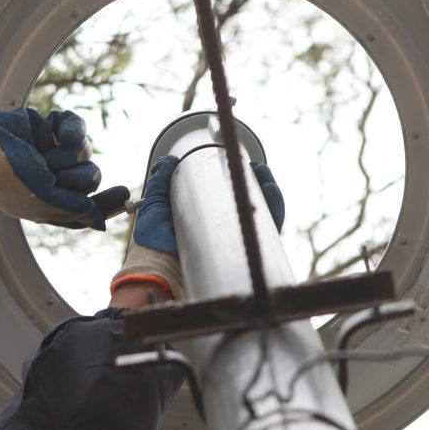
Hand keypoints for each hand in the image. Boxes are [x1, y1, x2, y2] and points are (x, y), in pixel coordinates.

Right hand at [0, 108, 128, 229]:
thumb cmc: (8, 181)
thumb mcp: (42, 204)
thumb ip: (73, 210)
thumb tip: (99, 219)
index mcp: (50, 200)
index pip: (86, 205)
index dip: (106, 203)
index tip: (124, 196)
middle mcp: (53, 176)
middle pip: (90, 178)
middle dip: (78, 178)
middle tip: (56, 175)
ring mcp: (52, 151)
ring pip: (86, 153)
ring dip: (69, 157)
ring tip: (46, 158)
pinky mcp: (50, 127)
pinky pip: (77, 126)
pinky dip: (71, 131)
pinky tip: (57, 135)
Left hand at [108, 156, 285, 300]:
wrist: (159, 268)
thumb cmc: (153, 244)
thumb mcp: (155, 205)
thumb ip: (160, 182)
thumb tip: (168, 160)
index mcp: (204, 220)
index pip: (228, 196)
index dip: (238, 180)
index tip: (240, 163)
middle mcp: (222, 232)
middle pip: (250, 204)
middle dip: (258, 183)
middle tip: (254, 167)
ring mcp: (235, 243)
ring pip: (263, 215)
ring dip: (269, 191)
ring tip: (262, 174)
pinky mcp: (244, 253)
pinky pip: (269, 232)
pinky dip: (275, 210)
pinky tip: (270, 191)